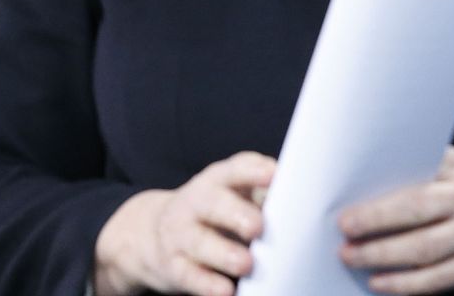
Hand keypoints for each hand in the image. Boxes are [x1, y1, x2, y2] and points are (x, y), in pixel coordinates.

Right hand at [91, 150, 275, 295]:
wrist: (152, 233)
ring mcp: (180, 235)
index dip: (252, 171)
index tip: (273, 175)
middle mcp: (194, 204)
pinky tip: (226, 290)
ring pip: (199, 242)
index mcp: (215, 181)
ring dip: (223, 253)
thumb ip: (260, 194)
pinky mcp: (174, 266)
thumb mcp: (230, 194)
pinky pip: (189, 275)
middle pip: (212, 203)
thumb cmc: (211, 212)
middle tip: (257, 226)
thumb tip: (301, 203)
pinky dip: (207, 284)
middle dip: (235, 213)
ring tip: (245, 263)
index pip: (233, 170)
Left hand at [337, 146, 453, 293]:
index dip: (381, 179)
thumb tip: (360, 183)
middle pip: (416, 208)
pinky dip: (403, 283)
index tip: (350, 188)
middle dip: (375, 219)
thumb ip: (415, 172)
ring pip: (422, 247)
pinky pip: (433, 278)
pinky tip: (378, 282)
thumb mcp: (447, 175)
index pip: (417, 166)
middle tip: (344, 228)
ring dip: (381, 254)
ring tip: (351, 256)